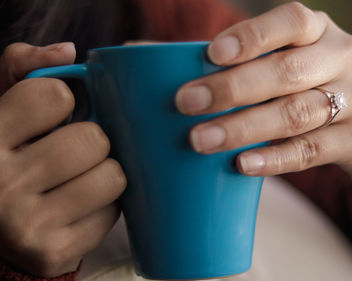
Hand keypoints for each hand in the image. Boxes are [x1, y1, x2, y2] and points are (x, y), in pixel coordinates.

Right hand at [0, 43, 125, 276]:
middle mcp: (0, 182)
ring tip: (80, 177)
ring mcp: (25, 222)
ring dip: (105, 173)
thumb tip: (66, 51)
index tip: (55, 113)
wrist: (0, 228)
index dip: (64, 100)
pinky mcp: (52, 251)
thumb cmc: (11, 156)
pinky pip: (112, 213)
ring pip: (112, 176)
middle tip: (74, 151)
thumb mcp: (4, 108)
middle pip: (92, 139)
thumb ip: (23, 68)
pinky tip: (80, 206)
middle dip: (92, 141)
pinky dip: (104, 207)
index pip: (52, 95)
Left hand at [175, 2, 351, 176]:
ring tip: (201, 140)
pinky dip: (275, 159)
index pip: (290, 21)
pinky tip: (242, 164)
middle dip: (233, 88)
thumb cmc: (309, 86)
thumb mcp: (286, 62)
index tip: (210, 55)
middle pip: (287, 72)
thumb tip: (140, 58)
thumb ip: (233, 60)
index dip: (252, 36)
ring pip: (297, 113)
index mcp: (320, 30)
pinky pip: (312, 150)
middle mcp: (344, 57)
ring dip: (245, 127)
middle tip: (186, 104)